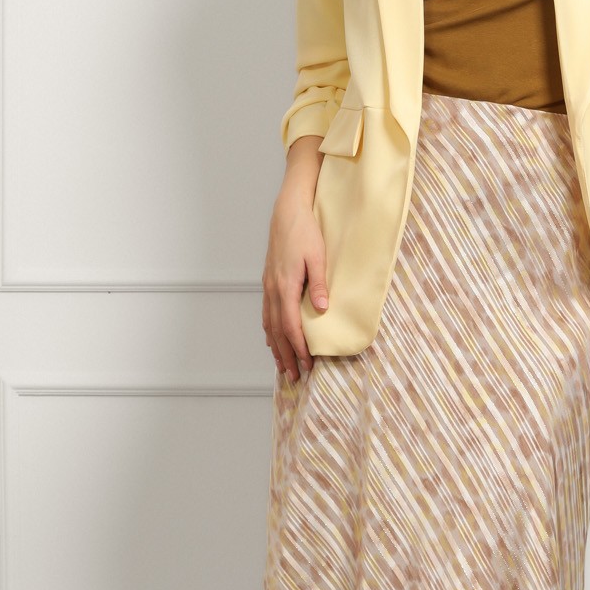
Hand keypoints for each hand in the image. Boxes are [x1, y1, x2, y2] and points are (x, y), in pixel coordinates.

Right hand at [262, 198, 328, 381]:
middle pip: (277, 331)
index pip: (291, 326)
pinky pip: (266, 313)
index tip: (308, 365)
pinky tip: (273, 340)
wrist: (288, 212)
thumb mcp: (317, 256)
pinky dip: (270, 331)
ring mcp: (268, 286)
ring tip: (283, 367)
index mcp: (285, 286)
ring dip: (276, 347)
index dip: (299, 348)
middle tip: (295, 377)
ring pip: (269, 325)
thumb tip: (322, 308)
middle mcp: (273, 290)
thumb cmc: (304, 231)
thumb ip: (319, 283)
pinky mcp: (268, 282)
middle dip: (286, 355)